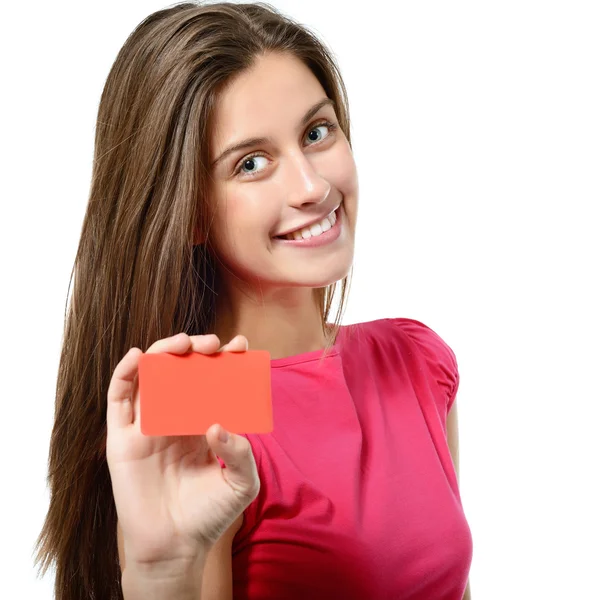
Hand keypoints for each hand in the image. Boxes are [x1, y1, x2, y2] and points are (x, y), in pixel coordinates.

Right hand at [106, 333, 259, 568]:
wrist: (175, 547)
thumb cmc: (210, 514)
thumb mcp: (242, 484)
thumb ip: (241, 454)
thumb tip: (218, 425)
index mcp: (203, 422)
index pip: (214, 382)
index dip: (226, 362)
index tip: (240, 346)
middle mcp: (175, 418)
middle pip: (182, 371)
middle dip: (196, 352)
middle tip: (212, 345)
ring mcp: (147, 426)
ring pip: (151, 377)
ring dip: (163, 353)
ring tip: (181, 343)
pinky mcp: (122, 438)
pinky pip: (118, 399)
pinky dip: (124, 374)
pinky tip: (138, 356)